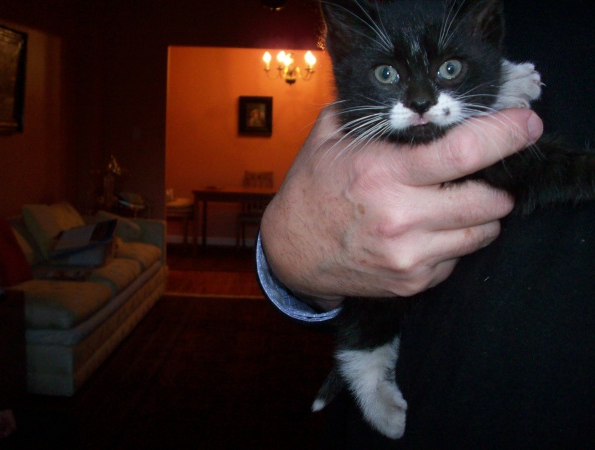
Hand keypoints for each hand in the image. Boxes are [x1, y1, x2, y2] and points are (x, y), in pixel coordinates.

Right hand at [260, 106, 542, 309]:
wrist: (290, 252)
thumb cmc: (311, 191)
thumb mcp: (328, 140)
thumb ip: (370, 114)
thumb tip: (413, 100)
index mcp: (383, 174)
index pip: (463, 153)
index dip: (505, 136)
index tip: (526, 126)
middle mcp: (401, 218)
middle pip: (489, 201)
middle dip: (495, 185)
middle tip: (478, 177)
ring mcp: (409, 256)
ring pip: (482, 234)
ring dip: (478, 216)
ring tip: (449, 206)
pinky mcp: (412, 282)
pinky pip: (458, 259)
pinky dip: (452, 243)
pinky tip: (424, 233)